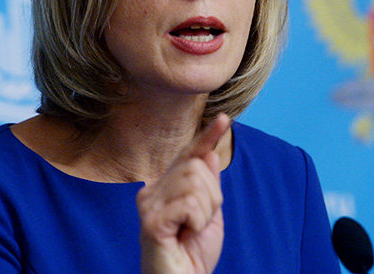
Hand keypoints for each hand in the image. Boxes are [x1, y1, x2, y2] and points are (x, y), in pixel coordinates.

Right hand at [137, 114, 229, 273]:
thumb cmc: (193, 254)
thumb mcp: (209, 214)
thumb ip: (207, 185)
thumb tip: (208, 153)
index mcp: (165, 187)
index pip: (188, 155)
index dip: (207, 137)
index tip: (224, 119)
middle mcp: (152, 190)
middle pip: (196, 167)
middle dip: (212, 196)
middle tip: (199, 224)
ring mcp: (148, 204)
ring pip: (195, 183)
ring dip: (205, 212)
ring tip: (190, 231)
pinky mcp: (150, 220)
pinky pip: (189, 204)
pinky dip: (197, 222)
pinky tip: (184, 235)